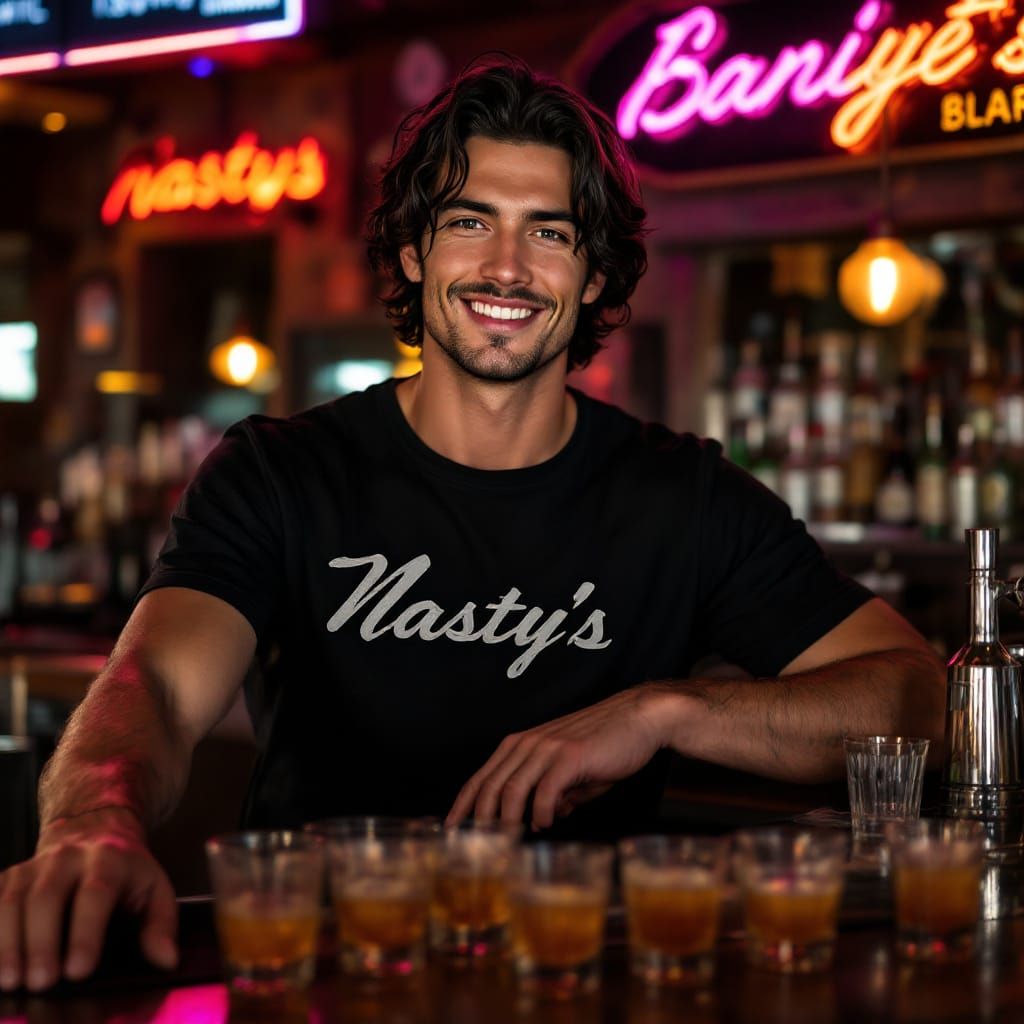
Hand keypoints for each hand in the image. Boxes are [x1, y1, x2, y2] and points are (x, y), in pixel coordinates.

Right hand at [0, 807, 176, 990]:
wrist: (94, 831)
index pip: (96, 893)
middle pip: (47, 896)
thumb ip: (161, 924)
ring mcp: (34, 865)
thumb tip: (166, 958)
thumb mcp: (154, 888)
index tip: (79, 970)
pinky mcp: (10, 876)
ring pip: (14, 899)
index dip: (86, 932)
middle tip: (41, 982)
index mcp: (109, 858)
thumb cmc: (125, 871)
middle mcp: (68, 857)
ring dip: (9, 942)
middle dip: (42, 942)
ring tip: (12, 980)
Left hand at [447, 683, 674, 830]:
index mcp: (521, 745)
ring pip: (511, 789)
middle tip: (477, 850)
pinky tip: (546, 824)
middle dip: (477, 822)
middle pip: (488, 787)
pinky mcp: (570, 756)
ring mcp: (548, 748)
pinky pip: (545, 789)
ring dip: (507, 820)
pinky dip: (541, 812)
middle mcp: (527, 744)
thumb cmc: (606, 746)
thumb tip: (545, 819)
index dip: (462, 806)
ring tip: (508, 843)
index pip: (480, 778)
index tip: (450, 830)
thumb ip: (556, 794)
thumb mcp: (573, 774)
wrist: (638, 718)